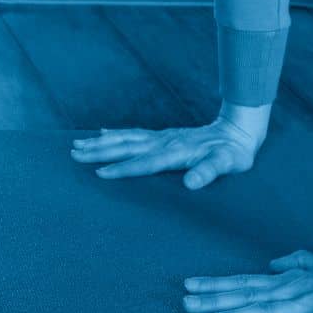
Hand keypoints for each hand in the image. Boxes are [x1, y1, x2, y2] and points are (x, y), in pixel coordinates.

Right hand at [70, 112, 264, 187]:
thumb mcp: (227, 164)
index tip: (100, 173)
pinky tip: (104, 132)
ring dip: (102, 142)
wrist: (239, 129)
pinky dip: (117, 133)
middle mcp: (164, 142)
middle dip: (100, 151)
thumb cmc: (233, 153)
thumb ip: (209, 172)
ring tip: (79, 144)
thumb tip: (191, 183)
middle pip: (126, 147)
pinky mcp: (164, 136)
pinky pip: (134, 134)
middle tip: (74, 154)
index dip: (122, 169)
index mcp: (176, 152)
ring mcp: (162, 137)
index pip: (144, 163)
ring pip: (126, 138)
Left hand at [183, 247, 312, 312]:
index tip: (189, 286)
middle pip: (245, 295)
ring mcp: (306, 305)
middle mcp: (290, 291)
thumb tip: (271, 263)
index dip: (216, 284)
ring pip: (263, 311)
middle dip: (214, 299)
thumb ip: (295, 261)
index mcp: (287, 281)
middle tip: (185, 303)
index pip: (244, 282)